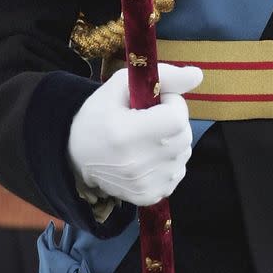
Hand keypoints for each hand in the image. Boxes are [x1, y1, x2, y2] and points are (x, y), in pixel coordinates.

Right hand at [68, 63, 202, 206]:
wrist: (75, 154)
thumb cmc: (99, 114)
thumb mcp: (121, 84)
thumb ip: (163, 76)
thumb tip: (197, 75)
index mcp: (127, 133)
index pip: (177, 118)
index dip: (172, 104)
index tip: (156, 102)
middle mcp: (137, 163)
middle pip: (184, 136)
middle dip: (174, 122)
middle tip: (151, 119)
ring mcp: (144, 184)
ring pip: (184, 154)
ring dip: (173, 142)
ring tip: (148, 138)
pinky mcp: (148, 197)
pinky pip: (177, 173)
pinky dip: (169, 162)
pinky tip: (148, 157)